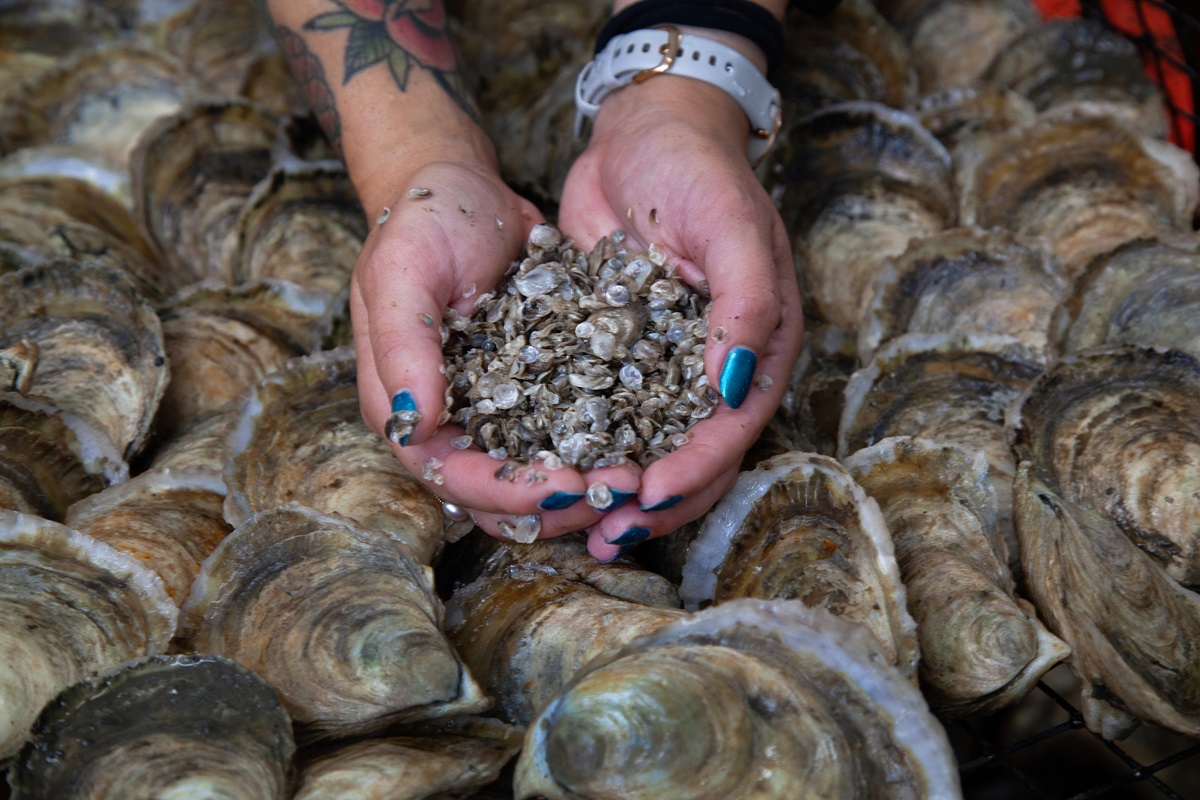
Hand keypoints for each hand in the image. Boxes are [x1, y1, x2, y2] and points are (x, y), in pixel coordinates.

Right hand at [351, 160, 638, 538]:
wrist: (464, 186)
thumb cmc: (424, 222)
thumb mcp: (403, 272)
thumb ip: (403, 347)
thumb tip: (416, 421)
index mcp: (402, 405)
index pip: (449, 475)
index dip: (506, 492)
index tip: (567, 486)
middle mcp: (445, 420)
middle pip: (494, 494)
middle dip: (556, 503)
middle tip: (620, 490)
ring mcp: (489, 409)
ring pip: (532, 478)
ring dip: (582, 485)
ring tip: (638, 477)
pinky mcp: (529, 390)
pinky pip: (562, 436)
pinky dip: (595, 450)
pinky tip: (641, 446)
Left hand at [558, 74, 804, 559]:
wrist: (644, 132)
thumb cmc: (699, 173)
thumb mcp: (733, 228)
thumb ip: (744, 305)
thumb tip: (732, 387)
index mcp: (758, 349)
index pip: (732, 429)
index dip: (695, 469)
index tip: (649, 493)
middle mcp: (714, 370)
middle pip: (691, 457)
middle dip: (653, 502)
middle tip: (606, 536)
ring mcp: (663, 367)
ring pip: (646, 448)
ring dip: (615, 491)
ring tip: (576, 529)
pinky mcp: (616, 355)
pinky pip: (603, 414)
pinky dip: (583, 449)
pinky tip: (548, 475)